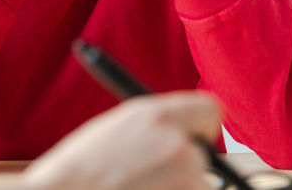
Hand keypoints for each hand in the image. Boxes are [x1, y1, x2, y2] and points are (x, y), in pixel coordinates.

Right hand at [20, 93, 220, 189]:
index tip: (194, 141)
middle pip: (203, 155)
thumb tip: (186, 134)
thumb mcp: (119, 128)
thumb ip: (156, 125)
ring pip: (198, 185)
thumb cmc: (81, 169)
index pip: (210, 110)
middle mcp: (176, 143)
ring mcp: (184, 177)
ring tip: (139, 188)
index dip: (202, 127)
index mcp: (156, 115)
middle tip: (151, 178)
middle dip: (186, 169)